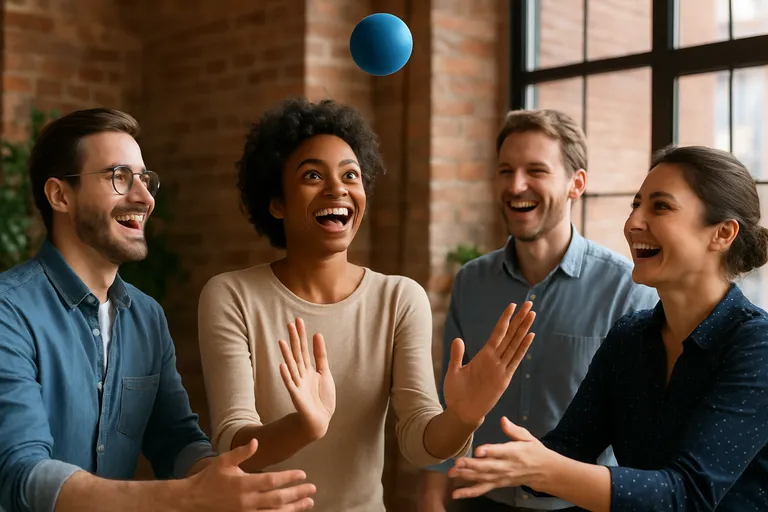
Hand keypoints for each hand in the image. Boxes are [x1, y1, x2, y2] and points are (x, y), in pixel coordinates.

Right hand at [185, 439, 315, 510]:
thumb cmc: (209, 478)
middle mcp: (247, 501)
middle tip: (312, 489)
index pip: (272, 481)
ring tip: (308, 503)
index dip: (289, 478)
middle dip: (297, 494)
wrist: (192, 501)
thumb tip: (256, 441)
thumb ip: (241, 452)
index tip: (303, 474)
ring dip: (294, 508)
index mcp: (244, 484)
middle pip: (278, 498)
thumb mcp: (223, 461)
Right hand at [279, 318, 335, 439]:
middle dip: (294, 340)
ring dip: (287, 355)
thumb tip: (317, 334)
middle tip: (290, 323)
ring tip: (282, 342)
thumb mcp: (324, 372)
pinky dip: (286, 376)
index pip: (304, 348)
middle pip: (297, 354)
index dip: (301, 335)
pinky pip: (290, 384)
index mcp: (308, 369)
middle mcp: (301, 374)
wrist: (320, 419)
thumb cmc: (322, 397)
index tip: (298, 320)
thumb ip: (320, 355)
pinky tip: (282, 365)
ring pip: (292, 367)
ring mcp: (298, 384)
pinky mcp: (296, 396)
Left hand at [442, 302, 535, 426]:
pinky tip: (530, 336)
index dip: (505, 319)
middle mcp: (495, 359)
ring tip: (532, 314)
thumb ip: (457, 356)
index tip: (512, 305)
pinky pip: (515, 360)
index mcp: (484, 355)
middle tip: (529, 303)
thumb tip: (458, 339)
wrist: (461, 413)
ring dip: (524, 329)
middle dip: (519, 319)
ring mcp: (501, 368)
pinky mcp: (504, 379)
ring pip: (515, 343)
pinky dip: (523, 347)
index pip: (497, 333)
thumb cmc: (457, 393)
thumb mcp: (454, 371)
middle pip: (510, 334)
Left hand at [448, 417, 548, 498]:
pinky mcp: (498, 484)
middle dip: (471, 465)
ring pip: (482, 478)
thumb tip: (503, 419)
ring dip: (466, 476)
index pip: (500, 452)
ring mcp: (501, 477)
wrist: (544, 472)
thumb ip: (514, 430)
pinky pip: (482, 489)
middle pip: (487, 467)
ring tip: (452, 473)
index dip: (489, 452)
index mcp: (514, 453)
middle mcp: (506, 467)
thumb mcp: (528, 437)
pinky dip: (469, 492)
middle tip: (457, 462)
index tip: (478, 451)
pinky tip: (457, 493)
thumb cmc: (534, 451)